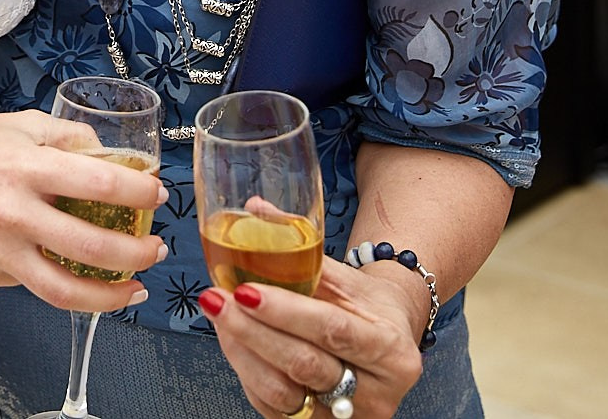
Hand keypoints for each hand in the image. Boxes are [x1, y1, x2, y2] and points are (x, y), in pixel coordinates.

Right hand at [0, 109, 167, 314]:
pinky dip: (62, 282)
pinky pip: (33, 284)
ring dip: (110, 295)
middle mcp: (13, 212)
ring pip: (65, 291)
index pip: (100, 183)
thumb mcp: (23, 125)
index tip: (157, 195)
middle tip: (155, 249)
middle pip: (92, 248)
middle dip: (137, 254)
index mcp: (27, 168)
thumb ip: (69, 138)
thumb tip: (109, 155)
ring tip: (133, 288)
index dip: (138, 192)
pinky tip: (76, 275)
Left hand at [200, 258, 424, 418]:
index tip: (245, 291)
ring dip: (242, 352)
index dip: (285, 312)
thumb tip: (254, 208)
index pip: (332, 330)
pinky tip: (232, 340)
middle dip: (252, 332)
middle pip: (304, 364)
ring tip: (218, 316)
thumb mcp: (346, 276)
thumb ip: (302, 247)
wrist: (390, 344)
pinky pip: (274, 407)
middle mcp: (376, 392)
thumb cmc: (367, 306)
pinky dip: (247, 372)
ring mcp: (349, 417)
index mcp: (391, 349)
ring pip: (283, 393)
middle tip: (216, 300)